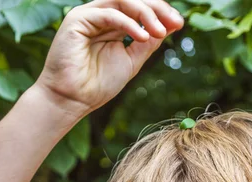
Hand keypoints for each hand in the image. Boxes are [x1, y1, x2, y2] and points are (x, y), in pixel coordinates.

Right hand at [35, 0, 183, 116]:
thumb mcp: (131, 61)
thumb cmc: (97, 85)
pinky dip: (128, 23)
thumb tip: (169, 25)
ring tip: (160, 31)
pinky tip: (143, 36)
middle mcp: (100, 16)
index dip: (160, 13)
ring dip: (145, 14)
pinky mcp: (78, 20)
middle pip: (133, 0)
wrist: (72, 101)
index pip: (139, 9)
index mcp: (112, 25)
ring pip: (122, 1)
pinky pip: (109, 14)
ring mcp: (88, 15)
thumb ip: (148, 42)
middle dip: (157, 9)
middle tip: (175, 22)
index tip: (179, 24)